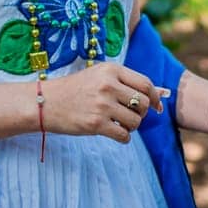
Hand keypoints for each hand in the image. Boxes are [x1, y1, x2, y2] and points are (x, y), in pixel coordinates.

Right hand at [42, 62, 164, 143]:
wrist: (45, 103)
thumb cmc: (75, 89)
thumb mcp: (99, 77)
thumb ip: (127, 83)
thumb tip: (162, 95)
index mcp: (111, 70)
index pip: (145, 84)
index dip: (154, 98)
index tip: (154, 107)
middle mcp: (108, 85)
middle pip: (143, 103)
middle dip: (141, 113)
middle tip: (130, 116)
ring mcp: (102, 105)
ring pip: (135, 121)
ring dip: (131, 127)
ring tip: (119, 124)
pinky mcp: (96, 124)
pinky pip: (124, 135)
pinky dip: (123, 137)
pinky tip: (115, 133)